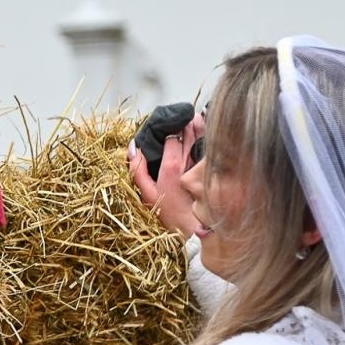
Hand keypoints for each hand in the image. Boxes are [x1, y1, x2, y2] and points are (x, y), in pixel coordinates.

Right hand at [129, 113, 202, 238]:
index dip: (172, 125)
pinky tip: (210, 134)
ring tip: (198, 119)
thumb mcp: (146, 194)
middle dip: (188, 121)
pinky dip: (210, 139)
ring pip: (203, 137)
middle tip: (187, 114)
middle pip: (190, 132)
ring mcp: (201, 165)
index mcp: (171, 165)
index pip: (173, 135)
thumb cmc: (169, 213)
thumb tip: (133, 147)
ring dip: (201, 127)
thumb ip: (137, 169)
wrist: (192, 229)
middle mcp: (188, 162)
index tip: (171, 119)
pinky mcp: (210, 170)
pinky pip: (211, 149)